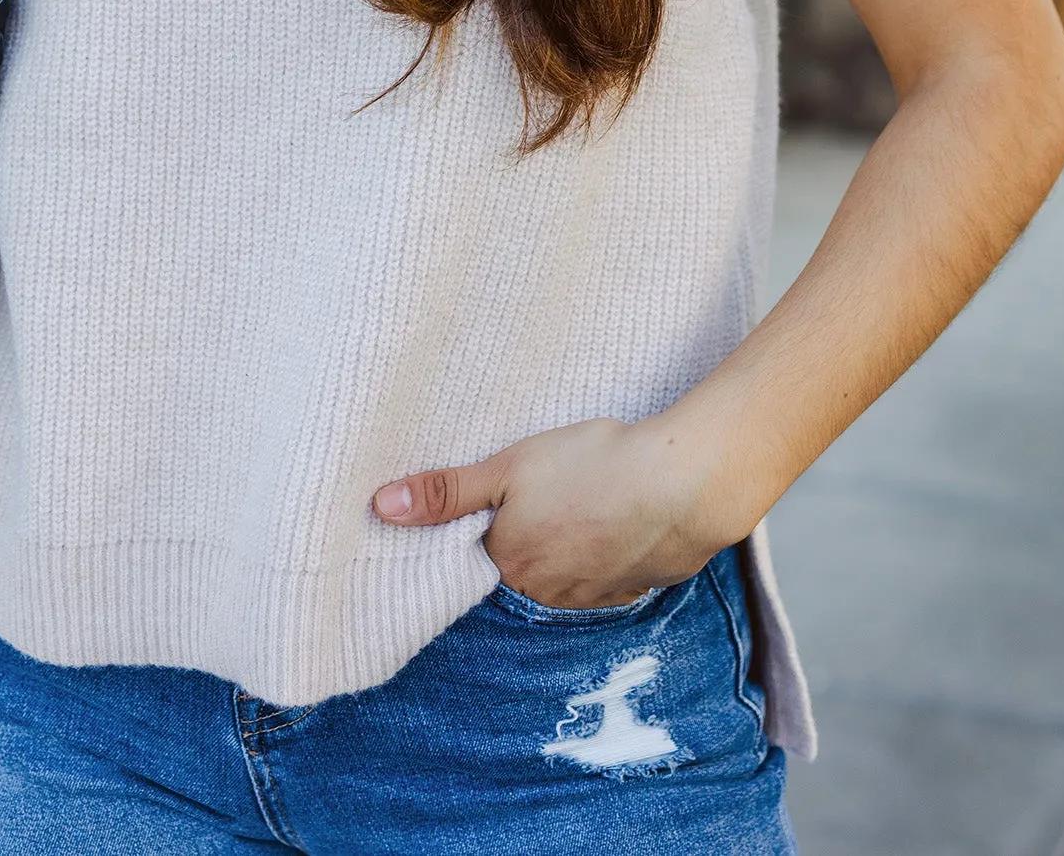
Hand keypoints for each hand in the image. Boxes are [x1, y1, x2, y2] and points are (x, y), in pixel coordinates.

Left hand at [371, 412, 744, 610]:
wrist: (684, 485)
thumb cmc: (592, 466)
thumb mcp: (510, 466)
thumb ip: (447, 491)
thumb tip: (380, 507)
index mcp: (510, 565)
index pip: (473, 559)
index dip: (475, 532)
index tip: (480, 510)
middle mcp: (546, 595)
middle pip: (518, 569)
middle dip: (520, 540)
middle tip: (532, 500)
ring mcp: (594, 596)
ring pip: (561, 575)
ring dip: (561, 548)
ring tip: (572, 504)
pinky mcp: (635, 588)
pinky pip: (603, 575)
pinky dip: (601, 551)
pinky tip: (610, 518)